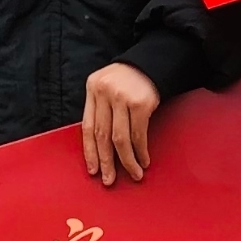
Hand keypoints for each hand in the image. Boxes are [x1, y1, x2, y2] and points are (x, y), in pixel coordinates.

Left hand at [80, 61, 161, 185]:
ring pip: (120, 139)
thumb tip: (99, 146)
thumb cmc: (129, 79)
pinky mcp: (140, 103)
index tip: (93, 170)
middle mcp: (104, 92)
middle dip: (106, 161)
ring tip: (134, 174)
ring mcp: (122, 97)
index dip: (90, 151)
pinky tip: (144, 160)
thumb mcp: (107, 86)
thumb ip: (101, 109)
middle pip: (102, 135)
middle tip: (109, 180)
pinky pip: (138, 134)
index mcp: (92, 89)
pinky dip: (141, 151)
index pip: (87, 126)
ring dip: (127, 161)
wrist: (153, 61)